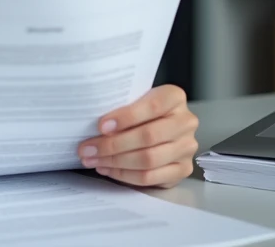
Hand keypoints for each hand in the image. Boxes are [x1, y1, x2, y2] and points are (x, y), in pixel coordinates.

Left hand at [76, 85, 198, 188]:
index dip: (126, 117)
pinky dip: (125, 175)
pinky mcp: (182, 169)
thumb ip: (122, 107)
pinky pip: (151, 177)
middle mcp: (186, 122)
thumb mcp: (135, 100)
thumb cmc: (143, 111)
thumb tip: (92, 126)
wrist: (164, 126)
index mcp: (174, 97)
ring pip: (148, 159)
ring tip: (94, 160)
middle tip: (88, 149)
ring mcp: (186, 147)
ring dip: (115, 162)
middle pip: (148, 136)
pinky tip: (108, 169)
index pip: (152, 106)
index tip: (101, 126)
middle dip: (113, 145)